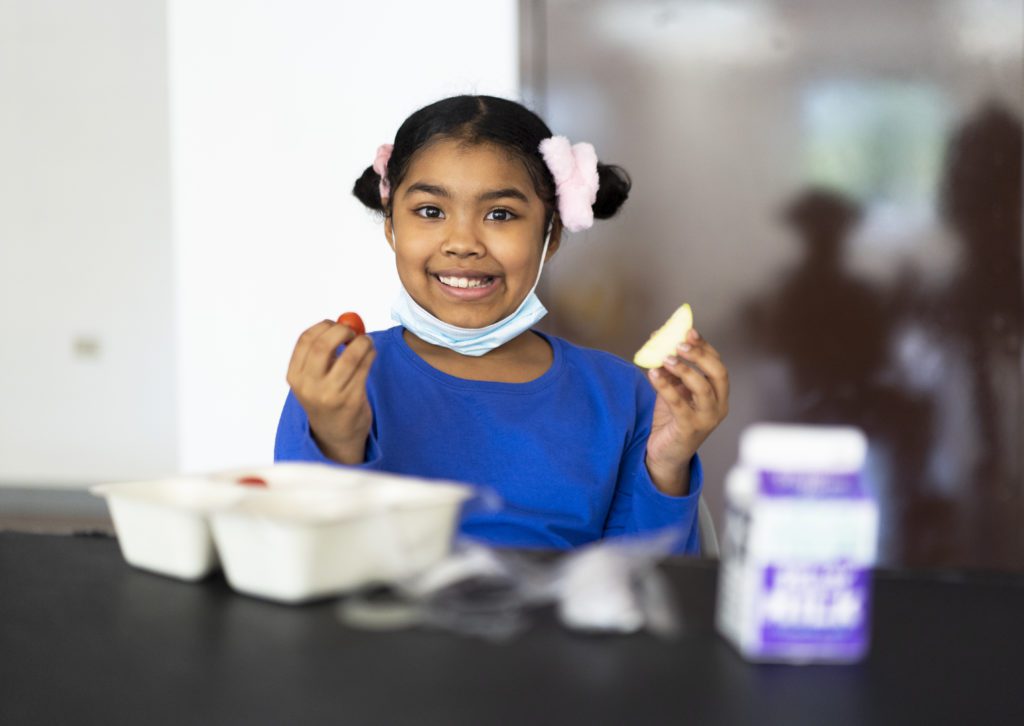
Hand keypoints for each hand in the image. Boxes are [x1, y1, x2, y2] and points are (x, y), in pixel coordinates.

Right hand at [286, 320, 375, 464]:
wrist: (336, 434)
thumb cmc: (326, 397)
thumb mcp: (314, 378)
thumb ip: (324, 350)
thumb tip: (347, 322)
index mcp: (295, 376)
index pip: (305, 340)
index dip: (323, 326)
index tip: (336, 324)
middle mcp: (309, 387)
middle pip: (323, 346)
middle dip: (341, 331)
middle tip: (352, 331)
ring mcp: (330, 395)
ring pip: (349, 356)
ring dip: (362, 342)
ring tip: (366, 341)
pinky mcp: (351, 401)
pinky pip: (364, 368)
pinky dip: (370, 354)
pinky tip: (371, 353)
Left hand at [644, 328, 729, 495]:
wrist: (664, 454)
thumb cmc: (670, 420)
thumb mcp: (673, 391)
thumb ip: (670, 370)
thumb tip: (659, 341)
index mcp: (718, 393)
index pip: (717, 364)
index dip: (704, 346)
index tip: (688, 331)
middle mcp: (718, 405)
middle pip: (718, 373)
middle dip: (700, 355)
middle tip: (679, 343)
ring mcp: (707, 418)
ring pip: (702, 388)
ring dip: (683, 369)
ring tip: (664, 358)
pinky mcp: (690, 429)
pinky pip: (679, 403)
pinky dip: (666, 386)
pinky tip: (653, 374)